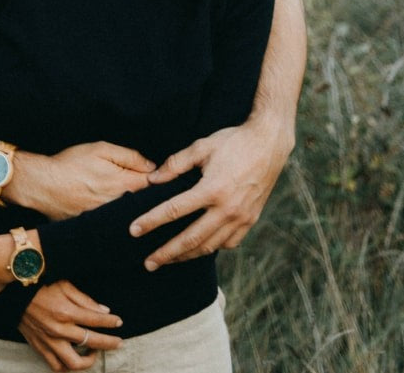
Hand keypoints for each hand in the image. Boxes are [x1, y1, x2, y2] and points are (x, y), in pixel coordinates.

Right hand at [11, 142, 154, 219]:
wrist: (42, 185)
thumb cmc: (70, 164)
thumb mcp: (100, 149)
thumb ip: (130, 156)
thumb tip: (152, 167)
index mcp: (124, 185)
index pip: (155, 186)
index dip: (161, 181)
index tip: (165, 179)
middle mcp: (119, 207)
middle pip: (145, 204)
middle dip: (151, 198)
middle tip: (151, 191)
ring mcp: (108, 221)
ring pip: (132, 216)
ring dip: (136, 210)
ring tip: (133, 202)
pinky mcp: (97, 229)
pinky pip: (116, 225)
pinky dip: (120, 220)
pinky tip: (118, 214)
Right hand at [19, 280, 122, 371]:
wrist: (15, 293)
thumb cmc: (42, 286)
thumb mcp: (65, 285)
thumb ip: (85, 300)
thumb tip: (104, 311)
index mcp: (66, 312)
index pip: (95, 320)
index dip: (110, 322)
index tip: (119, 322)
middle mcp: (59, 330)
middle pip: (91, 342)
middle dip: (108, 343)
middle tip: (118, 342)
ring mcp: (49, 342)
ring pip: (74, 363)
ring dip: (88, 361)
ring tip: (94, 353)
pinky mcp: (40, 348)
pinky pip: (56, 366)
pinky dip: (67, 367)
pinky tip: (74, 359)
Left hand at [130, 118, 290, 268]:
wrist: (269, 143)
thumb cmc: (233, 141)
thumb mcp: (201, 146)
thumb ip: (175, 164)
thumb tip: (152, 180)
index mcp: (212, 189)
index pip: (174, 211)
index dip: (151, 221)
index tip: (134, 230)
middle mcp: (227, 209)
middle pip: (190, 239)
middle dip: (167, 253)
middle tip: (148, 263)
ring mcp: (241, 218)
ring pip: (209, 246)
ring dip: (187, 255)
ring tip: (169, 260)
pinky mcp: (250, 220)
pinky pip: (228, 243)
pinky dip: (211, 248)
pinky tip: (199, 248)